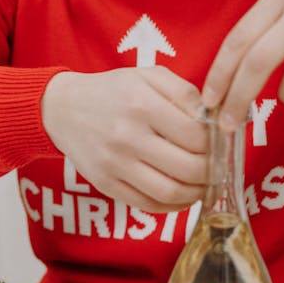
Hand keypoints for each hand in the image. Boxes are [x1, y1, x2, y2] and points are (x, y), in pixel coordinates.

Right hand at [41, 66, 207, 212]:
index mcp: (142, 104)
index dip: (215, 143)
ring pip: (170, 193)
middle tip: (217, 167)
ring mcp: (115, 164)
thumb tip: (214, 119)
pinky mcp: (105, 184)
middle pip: (187, 168)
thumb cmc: (114, 90)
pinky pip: (147, 204)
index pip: (196, 136)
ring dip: (196, 194)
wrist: (64, 109)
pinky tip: (181, 195)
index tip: (219, 143)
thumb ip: (185, 92)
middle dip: (211, 172)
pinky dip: (172, 206)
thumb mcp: (149, 76)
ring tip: (204, 185)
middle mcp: (127, 136)